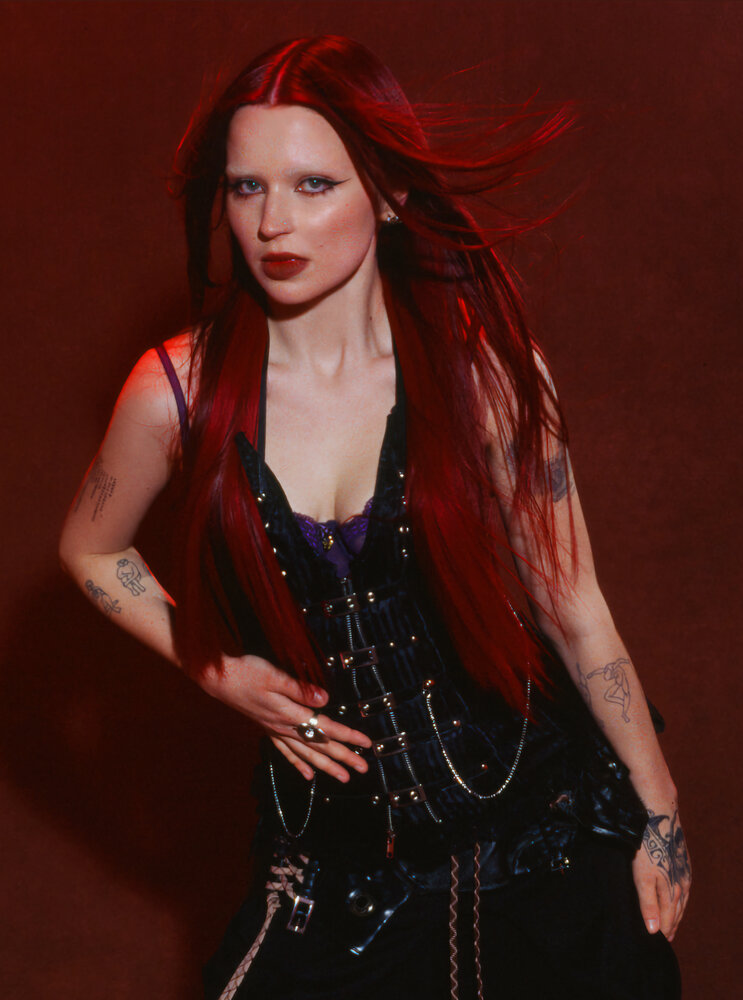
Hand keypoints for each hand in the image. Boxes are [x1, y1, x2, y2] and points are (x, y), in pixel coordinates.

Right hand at [199, 654, 371, 782]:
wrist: (217, 679)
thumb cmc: (245, 672)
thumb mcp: (274, 675)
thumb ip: (300, 689)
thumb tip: (324, 700)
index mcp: (289, 713)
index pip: (325, 728)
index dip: (348, 736)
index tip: (366, 744)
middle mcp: (283, 727)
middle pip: (319, 745)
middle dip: (342, 757)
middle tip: (363, 769)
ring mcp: (275, 730)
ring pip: (305, 753)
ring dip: (325, 766)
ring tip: (342, 777)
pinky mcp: (267, 727)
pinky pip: (286, 751)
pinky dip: (298, 763)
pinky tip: (307, 775)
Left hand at [632, 804, 690, 941]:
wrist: (659, 816)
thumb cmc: (647, 847)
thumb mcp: (642, 877)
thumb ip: (648, 904)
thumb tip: (655, 931)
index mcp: (672, 891)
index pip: (668, 919)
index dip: (663, 932)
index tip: (658, 944)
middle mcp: (682, 884)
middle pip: (676, 912)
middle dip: (671, 926)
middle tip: (666, 938)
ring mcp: (684, 872)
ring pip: (681, 900)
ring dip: (676, 913)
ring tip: (671, 923)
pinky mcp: (683, 861)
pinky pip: (684, 886)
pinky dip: (680, 897)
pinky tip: (678, 896)